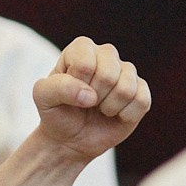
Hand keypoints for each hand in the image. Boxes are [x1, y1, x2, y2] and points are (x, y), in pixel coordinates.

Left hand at [32, 38, 148, 161]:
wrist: (71, 137)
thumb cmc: (56, 112)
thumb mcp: (43, 98)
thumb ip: (58, 88)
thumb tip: (91, 96)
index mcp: (81, 48)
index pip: (85, 64)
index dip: (76, 86)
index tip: (70, 93)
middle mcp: (106, 54)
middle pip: (108, 75)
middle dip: (94, 98)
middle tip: (86, 103)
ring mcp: (126, 71)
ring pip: (126, 89)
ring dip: (109, 107)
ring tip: (99, 108)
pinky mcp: (141, 90)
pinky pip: (142, 101)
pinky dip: (125, 115)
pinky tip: (115, 114)